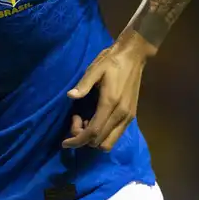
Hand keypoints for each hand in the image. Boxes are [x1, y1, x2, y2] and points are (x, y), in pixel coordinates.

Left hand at [62, 33, 152, 151]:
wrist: (133, 57)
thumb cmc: (111, 62)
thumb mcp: (94, 69)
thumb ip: (83, 84)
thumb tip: (70, 96)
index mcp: (111, 103)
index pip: (94, 132)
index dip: (78, 140)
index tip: (64, 142)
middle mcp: (122, 115)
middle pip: (101, 142)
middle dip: (83, 138)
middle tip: (74, 120)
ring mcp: (128, 117)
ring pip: (110, 142)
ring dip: (93, 138)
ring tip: (83, 120)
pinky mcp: (131, 116)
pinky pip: (115, 135)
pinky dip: (102, 134)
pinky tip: (93, 119)